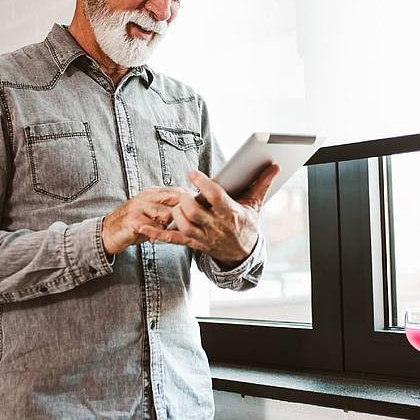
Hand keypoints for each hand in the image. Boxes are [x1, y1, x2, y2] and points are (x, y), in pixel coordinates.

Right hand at [102, 187, 185, 255]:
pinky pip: (155, 228)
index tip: (198, 210)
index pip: (177, 191)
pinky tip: (154, 239)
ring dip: (170, 225)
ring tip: (166, 232)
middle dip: (185, 211)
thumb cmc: (133, 224)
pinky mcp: (134, 220)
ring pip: (167, 214)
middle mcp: (146, 197)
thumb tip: (190, 210)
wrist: (107, 232)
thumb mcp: (150, 212)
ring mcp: (139, 207)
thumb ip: (167, 209)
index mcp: (151, 192)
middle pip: (174, 199)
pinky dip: (158, 234)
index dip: (190, 201)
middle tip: (190, 222)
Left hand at [139, 163, 280, 265]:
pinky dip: (156, 233)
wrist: (243, 254)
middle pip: (193, 211)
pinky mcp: (193, 244)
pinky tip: (143, 226)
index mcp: (230, 213)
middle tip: (183, 191)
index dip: (202, 184)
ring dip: (175, 212)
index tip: (193, 173)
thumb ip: (262, 184)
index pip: (214, 197)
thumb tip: (275, 165)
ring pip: (183, 224)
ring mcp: (203, 237)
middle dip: (185, 199)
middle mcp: (215, 226)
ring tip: (176, 203)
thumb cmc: (246, 225)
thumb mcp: (254, 204)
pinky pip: (172, 239)